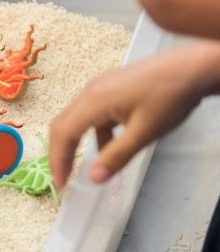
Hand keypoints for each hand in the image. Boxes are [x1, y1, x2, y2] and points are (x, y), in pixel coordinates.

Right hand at [49, 41, 219, 188]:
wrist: (194, 66)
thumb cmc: (170, 97)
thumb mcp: (144, 133)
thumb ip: (116, 156)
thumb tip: (93, 179)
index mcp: (93, 101)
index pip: (63, 134)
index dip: (58, 161)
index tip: (61, 184)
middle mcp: (90, 91)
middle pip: (62, 124)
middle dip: (59, 153)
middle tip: (64, 177)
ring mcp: (99, 87)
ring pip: (75, 118)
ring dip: (75, 142)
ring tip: (85, 165)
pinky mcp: (110, 87)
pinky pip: (91, 112)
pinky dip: (93, 132)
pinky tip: (110, 144)